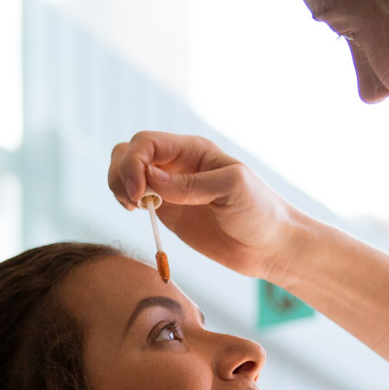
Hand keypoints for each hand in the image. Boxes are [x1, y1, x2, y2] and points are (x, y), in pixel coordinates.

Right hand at [106, 130, 301, 279]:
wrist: (270, 246)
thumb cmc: (259, 212)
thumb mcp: (231, 190)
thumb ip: (191, 184)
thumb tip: (150, 180)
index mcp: (192, 150)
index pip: (146, 143)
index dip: (133, 163)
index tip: (138, 193)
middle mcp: (177, 164)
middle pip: (128, 152)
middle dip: (121, 173)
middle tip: (134, 202)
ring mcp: (169, 187)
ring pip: (124, 171)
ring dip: (118, 186)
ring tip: (134, 207)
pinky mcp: (166, 210)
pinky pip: (133, 196)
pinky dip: (125, 201)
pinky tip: (138, 212)